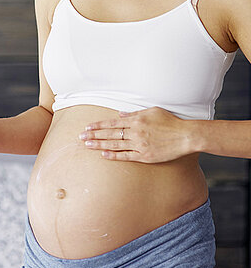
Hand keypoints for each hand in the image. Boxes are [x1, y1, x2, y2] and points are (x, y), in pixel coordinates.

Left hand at [77, 106, 194, 162]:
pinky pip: (126, 156)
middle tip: (81, 137)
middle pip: (110, 134)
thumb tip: (120, 113)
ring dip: (100, 145)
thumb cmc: (170, 122)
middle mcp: (135, 132)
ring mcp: (140, 144)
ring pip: (115, 145)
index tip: (87, 127)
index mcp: (136, 120)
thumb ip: (135, 113)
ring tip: (88, 145)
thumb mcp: (152, 111)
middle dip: (94, 135)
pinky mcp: (145, 155)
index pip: (112, 123)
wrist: (186, 136)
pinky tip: (104, 154)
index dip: (98, 125)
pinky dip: (114, 155)